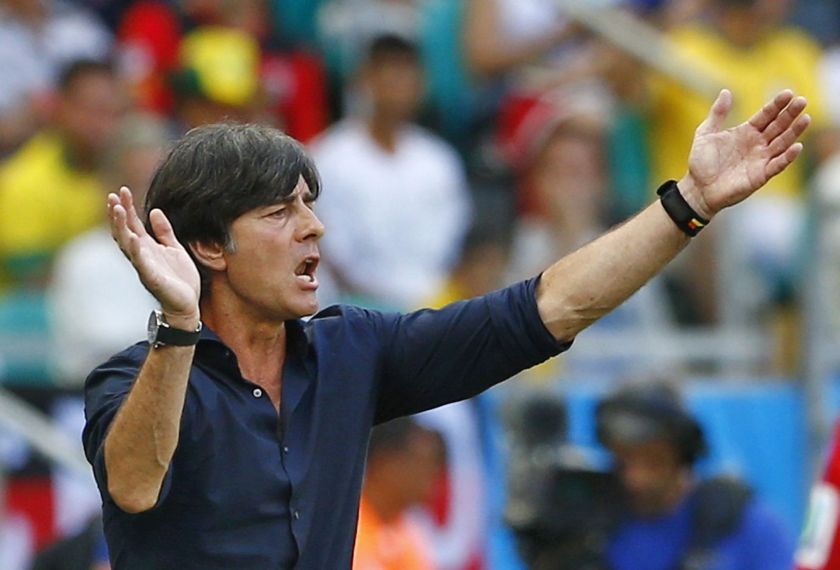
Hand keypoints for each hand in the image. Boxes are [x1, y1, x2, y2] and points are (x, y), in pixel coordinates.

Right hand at [108, 187, 200, 326]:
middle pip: (124, 230)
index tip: (122, 190)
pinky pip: (141, 263)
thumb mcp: (174, 249)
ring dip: (121, 227)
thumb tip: (154, 211)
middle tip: (113, 195)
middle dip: (117, 213)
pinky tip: (134, 238)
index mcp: (146, 247)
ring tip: (117, 209)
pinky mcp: (151, 278)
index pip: (132, 224)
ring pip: (127, 244)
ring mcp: (144, 266)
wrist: (187, 305)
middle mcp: (141, 255)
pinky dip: (137, 250)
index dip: (126, 207)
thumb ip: (164, 231)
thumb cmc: (179, 279)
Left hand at [678, 89, 809, 218]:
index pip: (766, 115)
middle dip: (790, 114)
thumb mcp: (705, 133)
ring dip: (794, 132)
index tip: (788, 93)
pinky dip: (787, 157)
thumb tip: (726, 91)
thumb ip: (717, 113)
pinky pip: (777, 165)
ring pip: (782, 143)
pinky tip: (797, 146)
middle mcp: (757, 144)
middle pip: (778, 126)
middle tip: (802, 100)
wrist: (697, 188)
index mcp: (746, 132)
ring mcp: (760, 159)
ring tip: (805, 118)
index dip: (777, 105)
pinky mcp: (760, 175)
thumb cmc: (701, 162)